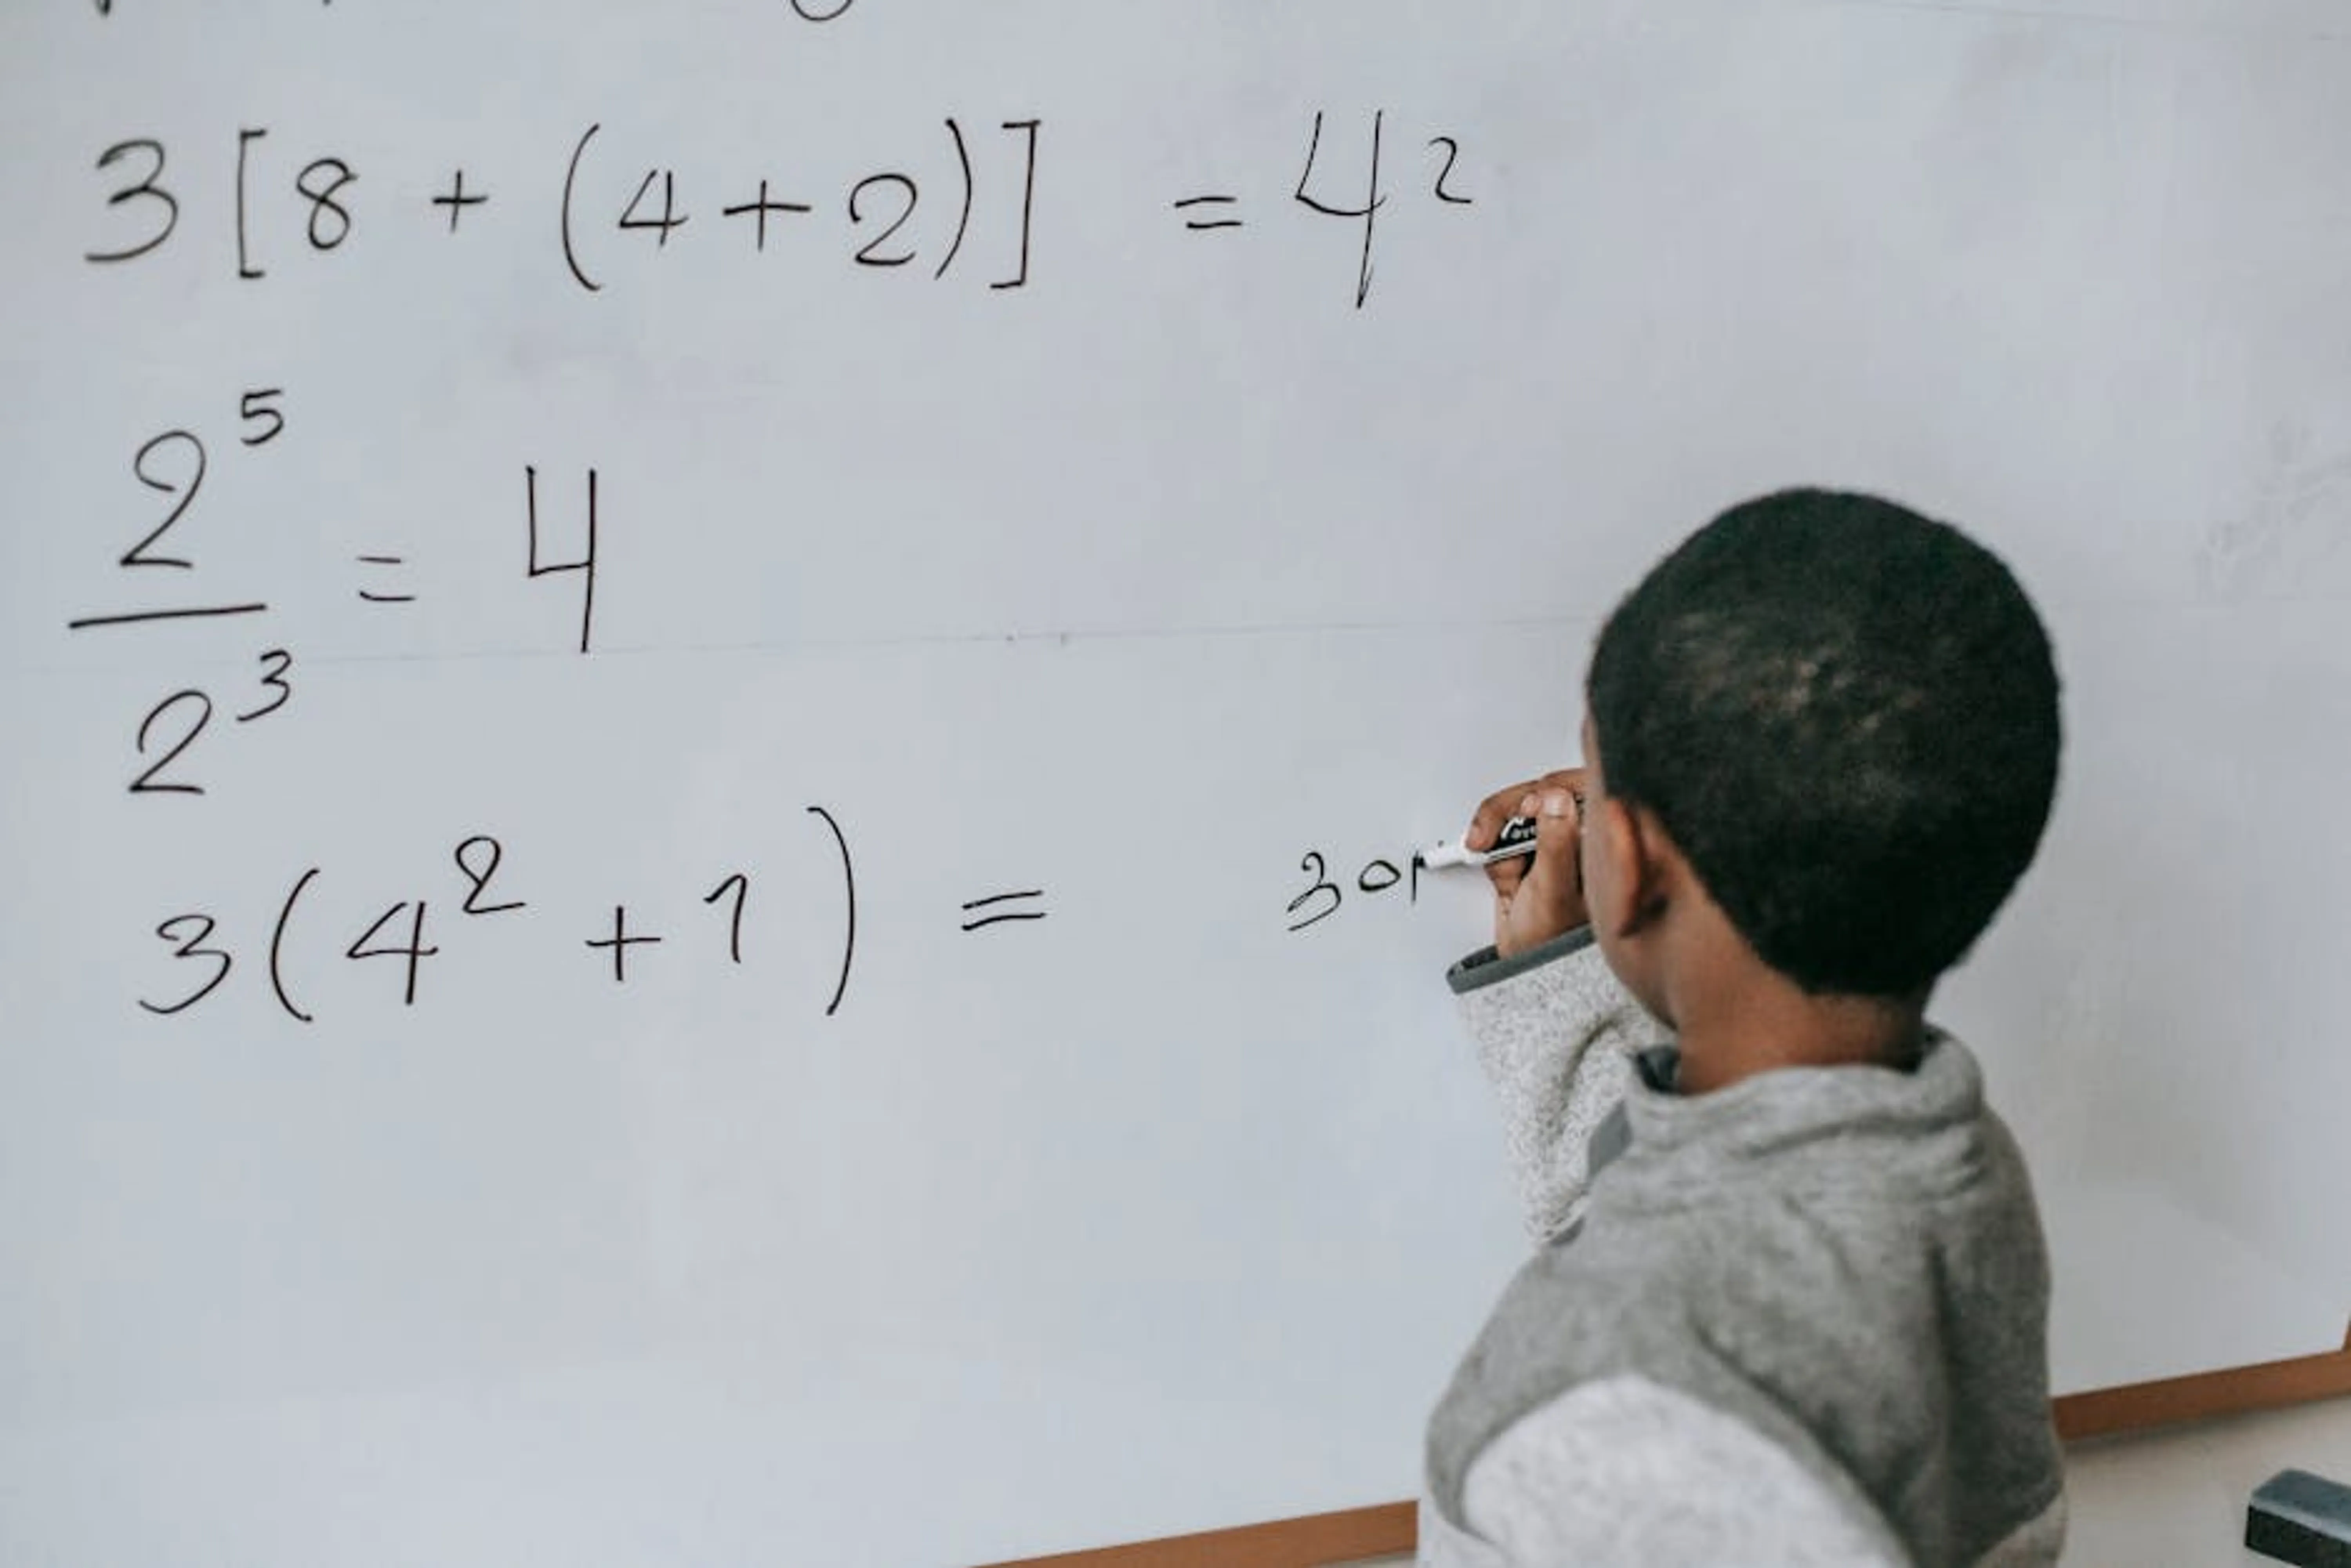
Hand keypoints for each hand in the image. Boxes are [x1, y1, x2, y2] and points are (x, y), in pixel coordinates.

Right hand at [1465, 769, 1587, 957]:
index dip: (1552, 788)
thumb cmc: (1555, 943)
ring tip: (1498, 862)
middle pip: (1543, 792)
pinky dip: (1492, 848)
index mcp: (1605, 842)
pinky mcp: (1526, 850)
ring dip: (1498, 833)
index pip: (1583, 789)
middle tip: (1495, 834)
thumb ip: (1557, 846)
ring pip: (1518, 809)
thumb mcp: (1555, 895)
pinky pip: (1503, 832)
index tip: (1530, 805)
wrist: (1526, 972)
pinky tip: (1502, 873)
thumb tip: (1556, 799)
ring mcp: (1553, 842)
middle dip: (1512, 811)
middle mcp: (1582, 837)